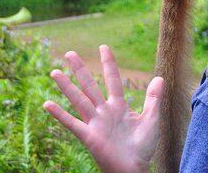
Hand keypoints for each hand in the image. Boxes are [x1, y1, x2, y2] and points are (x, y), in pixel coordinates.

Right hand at [43, 45, 163, 172]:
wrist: (134, 169)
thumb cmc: (142, 147)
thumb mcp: (152, 118)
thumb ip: (153, 98)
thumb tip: (159, 77)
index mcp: (119, 106)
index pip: (112, 80)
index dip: (109, 63)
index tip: (103, 47)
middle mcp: (104, 111)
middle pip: (90, 86)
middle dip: (80, 69)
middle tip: (69, 53)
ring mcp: (95, 123)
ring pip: (78, 100)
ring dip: (66, 86)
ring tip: (54, 72)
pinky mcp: (88, 136)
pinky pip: (72, 123)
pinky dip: (59, 114)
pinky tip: (47, 104)